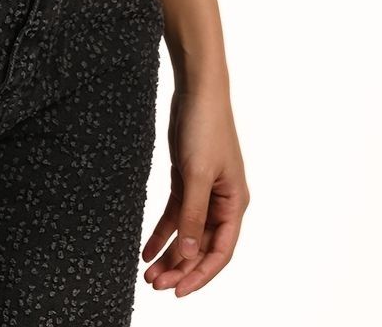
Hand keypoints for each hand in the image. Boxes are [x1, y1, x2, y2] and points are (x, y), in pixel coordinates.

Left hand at [143, 84, 248, 296]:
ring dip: (169, 254)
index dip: (200, 274)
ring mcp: (204, 192)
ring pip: (186, 233)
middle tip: (155, 283)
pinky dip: (162, 232)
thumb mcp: (197, 174)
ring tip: (148, 273)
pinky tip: (147, 248)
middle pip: (200, 246)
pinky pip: (175, 215)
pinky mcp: (187, 180)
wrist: (196, 91)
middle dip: (180, 268)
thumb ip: (192, 215)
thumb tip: (187, 253)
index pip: (219, 252)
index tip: (178, 291)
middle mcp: (221, 203)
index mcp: (234, 204)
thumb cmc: (206, 127)